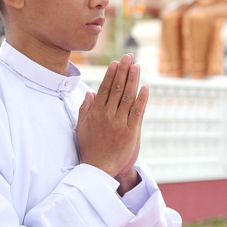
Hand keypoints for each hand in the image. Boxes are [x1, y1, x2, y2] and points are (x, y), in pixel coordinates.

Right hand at [76, 54, 148, 193]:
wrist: (98, 169)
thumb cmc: (89, 149)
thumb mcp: (81, 127)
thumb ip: (85, 109)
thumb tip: (89, 93)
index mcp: (95, 113)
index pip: (105, 88)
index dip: (111, 74)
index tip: (116, 63)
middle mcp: (107, 115)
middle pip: (117, 89)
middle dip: (123, 71)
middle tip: (129, 57)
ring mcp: (119, 123)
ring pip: (127, 97)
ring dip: (133, 80)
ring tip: (137, 66)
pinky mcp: (130, 132)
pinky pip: (137, 112)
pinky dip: (141, 99)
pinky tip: (145, 88)